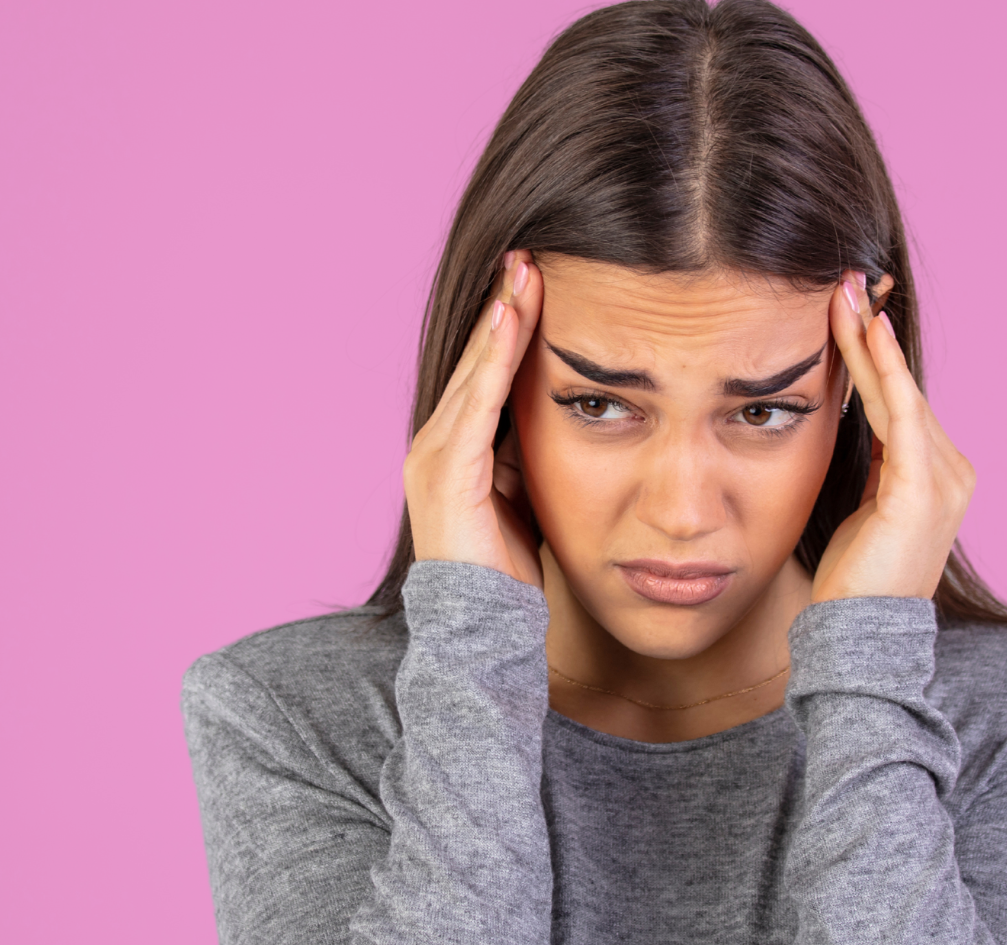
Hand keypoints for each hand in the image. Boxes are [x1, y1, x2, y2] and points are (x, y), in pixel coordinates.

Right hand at [404, 250, 544, 587]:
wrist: (483, 632)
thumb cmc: (511, 571)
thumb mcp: (527, 494)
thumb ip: (532, 452)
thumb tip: (572, 413)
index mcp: (455, 448)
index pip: (487, 370)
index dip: (509, 322)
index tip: (537, 274)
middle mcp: (434, 444)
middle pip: (476, 360)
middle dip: (504, 304)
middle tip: (528, 251)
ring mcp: (434, 457)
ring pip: (475, 372)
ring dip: (501, 317)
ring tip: (523, 269)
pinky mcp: (447, 472)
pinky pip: (477, 402)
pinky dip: (495, 357)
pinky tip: (513, 318)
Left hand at [811, 271, 974, 602]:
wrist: (859, 638)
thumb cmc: (851, 581)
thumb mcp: (860, 509)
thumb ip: (867, 467)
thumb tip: (847, 423)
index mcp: (936, 474)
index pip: (899, 399)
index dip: (872, 352)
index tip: (846, 305)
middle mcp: (952, 471)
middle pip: (901, 387)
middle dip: (870, 332)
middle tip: (844, 279)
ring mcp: (944, 480)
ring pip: (898, 392)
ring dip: (868, 340)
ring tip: (842, 293)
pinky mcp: (921, 490)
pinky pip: (901, 414)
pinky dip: (883, 370)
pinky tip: (865, 332)